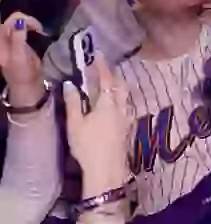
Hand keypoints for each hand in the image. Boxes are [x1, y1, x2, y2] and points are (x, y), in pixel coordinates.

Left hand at [0, 13, 44, 107]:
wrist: (26, 82)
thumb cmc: (22, 71)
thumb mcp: (19, 56)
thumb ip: (17, 38)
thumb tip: (20, 21)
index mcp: (0, 42)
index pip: (8, 22)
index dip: (22, 20)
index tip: (36, 28)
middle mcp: (3, 39)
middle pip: (12, 19)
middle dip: (27, 20)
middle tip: (39, 29)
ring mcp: (9, 39)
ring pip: (17, 21)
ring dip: (29, 22)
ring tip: (38, 29)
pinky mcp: (16, 39)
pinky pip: (21, 26)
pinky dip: (30, 25)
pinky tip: (36, 30)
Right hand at [63, 55, 132, 196]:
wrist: (107, 169)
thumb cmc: (88, 146)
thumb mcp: (75, 124)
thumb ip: (73, 103)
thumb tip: (69, 84)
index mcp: (107, 103)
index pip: (106, 78)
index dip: (102, 65)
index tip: (98, 54)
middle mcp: (121, 106)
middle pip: (120, 84)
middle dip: (112, 73)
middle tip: (103, 67)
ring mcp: (127, 116)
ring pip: (125, 94)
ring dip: (118, 84)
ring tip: (108, 82)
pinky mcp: (129, 126)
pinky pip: (126, 104)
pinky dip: (120, 97)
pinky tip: (115, 102)